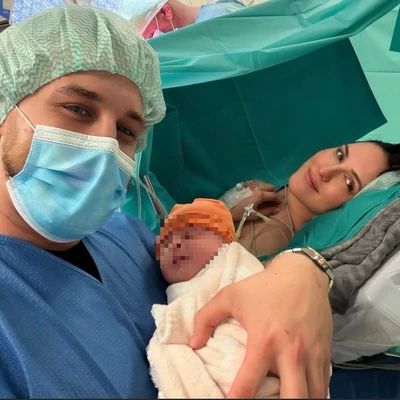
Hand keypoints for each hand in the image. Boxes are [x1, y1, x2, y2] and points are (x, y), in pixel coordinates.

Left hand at [190, 253, 332, 397]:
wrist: (302, 274)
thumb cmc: (264, 286)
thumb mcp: (230, 295)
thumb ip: (206, 318)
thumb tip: (194, 344)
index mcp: (264, 341)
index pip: (248, 384)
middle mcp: (291, 353)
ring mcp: (312, 355)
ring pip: (313, 397)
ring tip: (282, 399)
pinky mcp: (325, 353)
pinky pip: (323, 385)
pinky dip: (313, 394)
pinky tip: (301, 392)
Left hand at [230, 181, 280, 221]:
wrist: (227, 207)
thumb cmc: (241, 213)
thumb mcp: (255, 214)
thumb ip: (268, 211)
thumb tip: (277, 209)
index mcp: (260, 195)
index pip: (273, 195)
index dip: (277, 200)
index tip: (279, 203)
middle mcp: (257, 187)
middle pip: (270, 186)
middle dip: (273, 192)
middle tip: (272, 199)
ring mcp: (251, 183)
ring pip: (264, 183)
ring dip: (267, 188)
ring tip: (265, 195)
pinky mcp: (245, 183)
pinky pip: (256, 182)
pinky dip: (260, 186)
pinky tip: (257, 191)